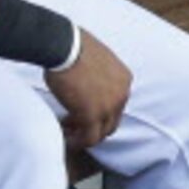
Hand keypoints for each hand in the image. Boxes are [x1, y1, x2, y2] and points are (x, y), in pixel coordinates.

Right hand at [47, 30, 132, 152]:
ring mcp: (109, 107)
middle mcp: (122, 94)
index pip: (117, 105)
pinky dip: (78, 142)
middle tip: (74, 124)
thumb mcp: (97, 59)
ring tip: (68, 133)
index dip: (100, 111)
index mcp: (124, 79)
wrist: (64, 45)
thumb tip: (87, 84)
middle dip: (93, 125)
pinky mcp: (91, 116)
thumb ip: (99, 75)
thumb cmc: (73, 46)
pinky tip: (67, 139)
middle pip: (112, 121)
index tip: (82, 110)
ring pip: (101, 133)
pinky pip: (88, 139)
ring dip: (85, 136)